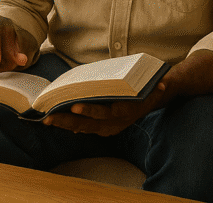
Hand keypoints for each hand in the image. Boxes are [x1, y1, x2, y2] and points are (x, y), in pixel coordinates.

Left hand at [41, 83, 165, 136]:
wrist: (157, 97)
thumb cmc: (153, 86)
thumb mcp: (159, 85)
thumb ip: (160, 86)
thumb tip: (164, 84)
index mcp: (127, 113)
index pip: (106, 113)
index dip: (91, 112)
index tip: (75, 108)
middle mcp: (117, 123)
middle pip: (89, 125)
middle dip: (67, 122)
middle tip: (49, 118)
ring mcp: (110, 127)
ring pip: (84, 128)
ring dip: (65, 124)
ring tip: (47, 119)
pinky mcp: (105, 127)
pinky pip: (85, 128)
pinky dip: (71, 125)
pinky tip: (57, 120)